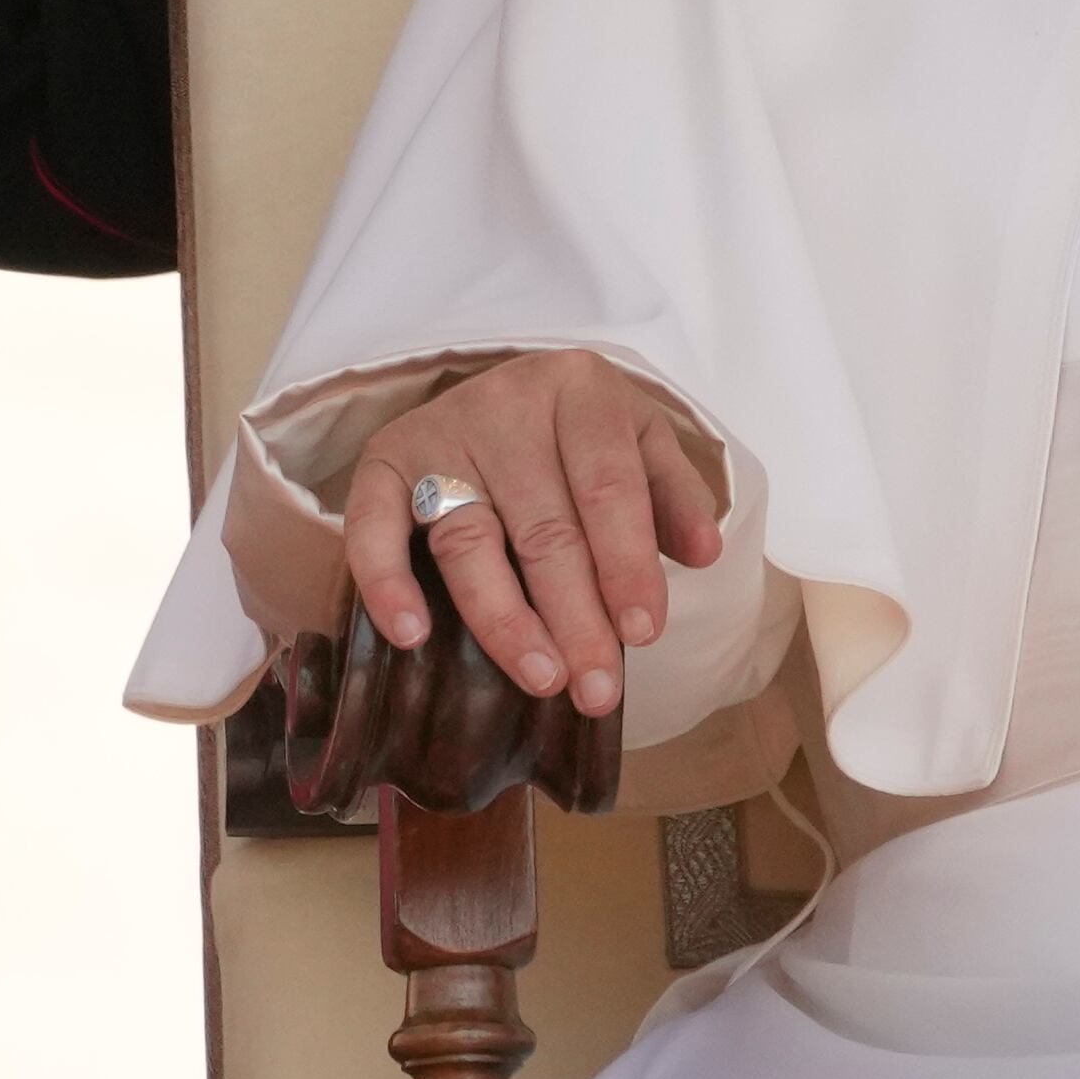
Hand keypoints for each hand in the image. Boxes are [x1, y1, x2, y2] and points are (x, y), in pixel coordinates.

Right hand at [340, 348, 724, 718]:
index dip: (627, 564)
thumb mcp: (641, 443)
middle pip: (545, 527)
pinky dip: (388, 583)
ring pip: (471, 541)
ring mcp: (439, 432)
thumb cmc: (581, 435)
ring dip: (504, 620)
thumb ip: (675, 495)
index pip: (609, 487)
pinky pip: (374, 528)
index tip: (644, 634)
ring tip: (541, 678)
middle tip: (596, 690)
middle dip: (576, 618)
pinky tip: (413, 637)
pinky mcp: (382, 460)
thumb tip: (705, 553)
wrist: (501, 390)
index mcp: (582, 389)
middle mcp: (506, 403)